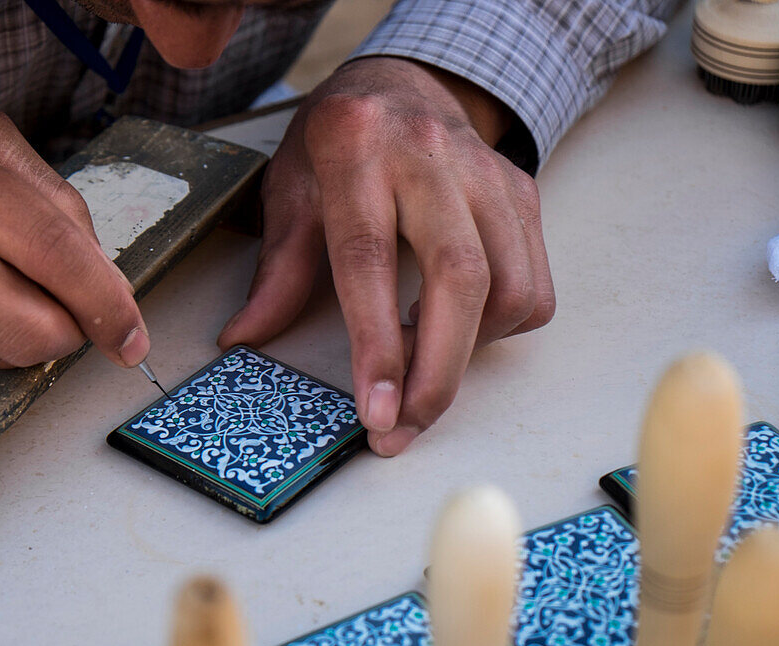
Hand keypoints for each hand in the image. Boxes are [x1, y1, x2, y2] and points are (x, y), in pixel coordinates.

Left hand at [218, 57, 554, 455]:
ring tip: (421, 365)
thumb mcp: (290, 192)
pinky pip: (533, 283)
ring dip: (470, 353)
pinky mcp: (522, 193)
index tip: (376, 410)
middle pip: (460, 278)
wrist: (399, 84)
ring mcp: (486, 174)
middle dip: (438, 371)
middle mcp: (430, 155)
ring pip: (509, 287)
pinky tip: (456, 326)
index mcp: (356, 150)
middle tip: (407, 427)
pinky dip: (500, 328)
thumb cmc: (337, 143)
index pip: (369, 258)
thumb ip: (276, 269)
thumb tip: (245, 339)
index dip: (375, 344)